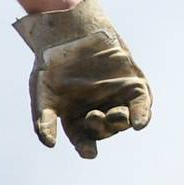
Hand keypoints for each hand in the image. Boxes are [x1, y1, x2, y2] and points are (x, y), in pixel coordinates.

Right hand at [14, 0, 151, 160]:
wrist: (68, 32)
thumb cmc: (51, 64)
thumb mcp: (41, 92)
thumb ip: (45, 118)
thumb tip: (49, 145)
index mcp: (75, 117)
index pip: (83, 139)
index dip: (86, 147)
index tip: (89, 153)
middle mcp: (97, 110)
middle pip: (103, 130)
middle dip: (100, 128)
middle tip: (94, 117)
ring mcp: (115, 98)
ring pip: (122, 120)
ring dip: (120, 122)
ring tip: (114, 115)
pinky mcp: (132, 85)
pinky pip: (141, 105)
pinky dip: (142, 114)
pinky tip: (139, 123)